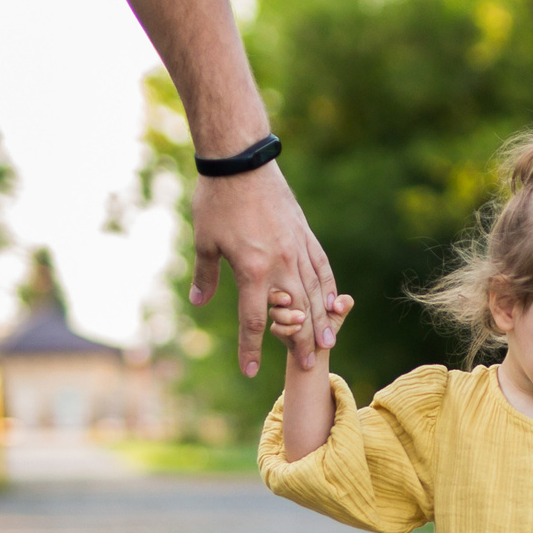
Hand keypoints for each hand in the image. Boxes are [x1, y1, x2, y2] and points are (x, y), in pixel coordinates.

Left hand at [190, 163, 335, 377]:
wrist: (241, 162)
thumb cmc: (217, 201)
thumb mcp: (205, 242)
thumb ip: (206, 275)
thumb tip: (199, 302)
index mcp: (252, 271)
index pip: (253, 320)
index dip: (251, 348)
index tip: (250, 371)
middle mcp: (280, 265)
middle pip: (295, 314)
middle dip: (301, 342)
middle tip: (309, 365)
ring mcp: (297, 249)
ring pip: (314, 293)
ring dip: (321, 321)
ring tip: (328, 342)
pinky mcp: (305, 235)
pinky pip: (322, 267)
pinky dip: (329, 288)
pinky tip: (334, 303)